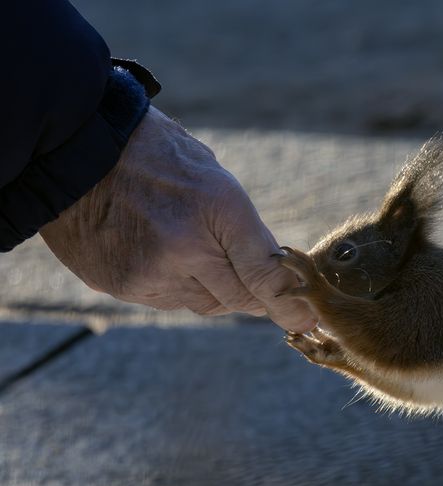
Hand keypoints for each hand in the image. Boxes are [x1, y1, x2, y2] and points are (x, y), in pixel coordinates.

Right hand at [39, 106, 315, 331]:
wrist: (72, 146)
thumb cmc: (154, 154)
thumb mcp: (213, 177)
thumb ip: (245, 231)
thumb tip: (278, 279)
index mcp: (217, 208)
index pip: (265, 274)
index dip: (290, 304)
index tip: (307, 320)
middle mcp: (184, 247)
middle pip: (239, 298)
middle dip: (252, 293)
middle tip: (255, 282)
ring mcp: (149, 272)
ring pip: (204, 303)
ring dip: (212, 288)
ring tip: (192, 248)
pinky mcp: (122, 285)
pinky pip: (167, 301)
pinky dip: (176, 286)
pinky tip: (161, 254)